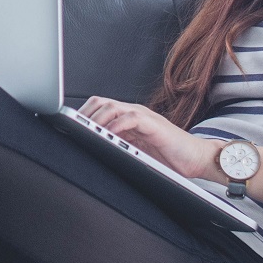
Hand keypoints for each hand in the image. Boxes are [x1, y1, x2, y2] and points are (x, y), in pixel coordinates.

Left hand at [78, 96, 225, 181]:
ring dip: (96, 119)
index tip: (66, 127)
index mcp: (126, 119)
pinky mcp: (154, 124)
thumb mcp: (135, 152)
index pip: (98, 108)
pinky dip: (116, 125)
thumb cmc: (168, 158)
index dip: (81, 115)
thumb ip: (118, 147)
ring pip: (112, 106)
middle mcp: (133, 113)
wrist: (197, 159)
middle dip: (84, 115)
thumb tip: (92, 152)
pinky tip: (108, 135)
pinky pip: (130, 118)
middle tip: (73, 129)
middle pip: (100, 103)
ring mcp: (143, 116)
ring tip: (86, 131)